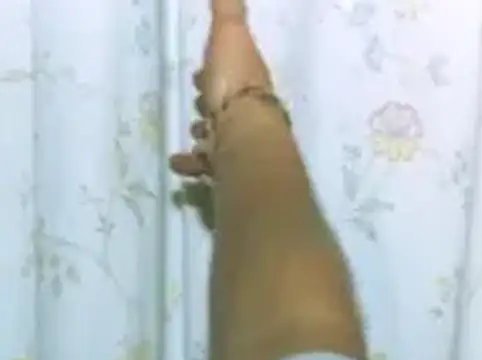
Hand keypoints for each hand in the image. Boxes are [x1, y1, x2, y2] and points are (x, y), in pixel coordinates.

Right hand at [170, 0, 275, 179]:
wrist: (245, 138)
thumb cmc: (236, 84)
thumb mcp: (230, 35)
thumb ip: (228, 8)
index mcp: (249, 82)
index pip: (233, 73)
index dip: (218, 69)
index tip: (202, 71)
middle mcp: (248, 113)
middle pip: (226, 106)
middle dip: (210, 102)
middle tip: (197, 100)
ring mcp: (239, 141)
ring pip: (219, 136)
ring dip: (205, 133)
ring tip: (192, 131)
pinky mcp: (226, 166)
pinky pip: (206, 165)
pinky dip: (191, 163)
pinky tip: (178, 162)